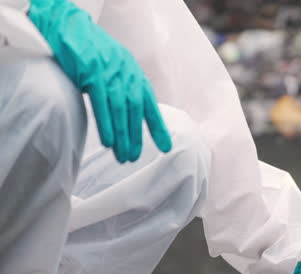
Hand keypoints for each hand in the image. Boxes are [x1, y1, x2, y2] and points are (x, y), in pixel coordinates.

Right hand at [28, 0, 171, 162]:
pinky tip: (109, 141)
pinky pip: (101, 102)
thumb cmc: (92, 50)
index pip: (149, 106)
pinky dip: (106, 123)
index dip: (158, 127)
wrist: (68, 25)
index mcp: (134, 75)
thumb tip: (132, 112)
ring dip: (122, 136)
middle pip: (135, 112)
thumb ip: (125, 87)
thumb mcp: (116, 67)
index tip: (166, 148)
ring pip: (120, 110)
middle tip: (133, 158)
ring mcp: (110, 73)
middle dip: (136, 137)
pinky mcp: (92, 72)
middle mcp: (127, 75)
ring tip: (122, 156)